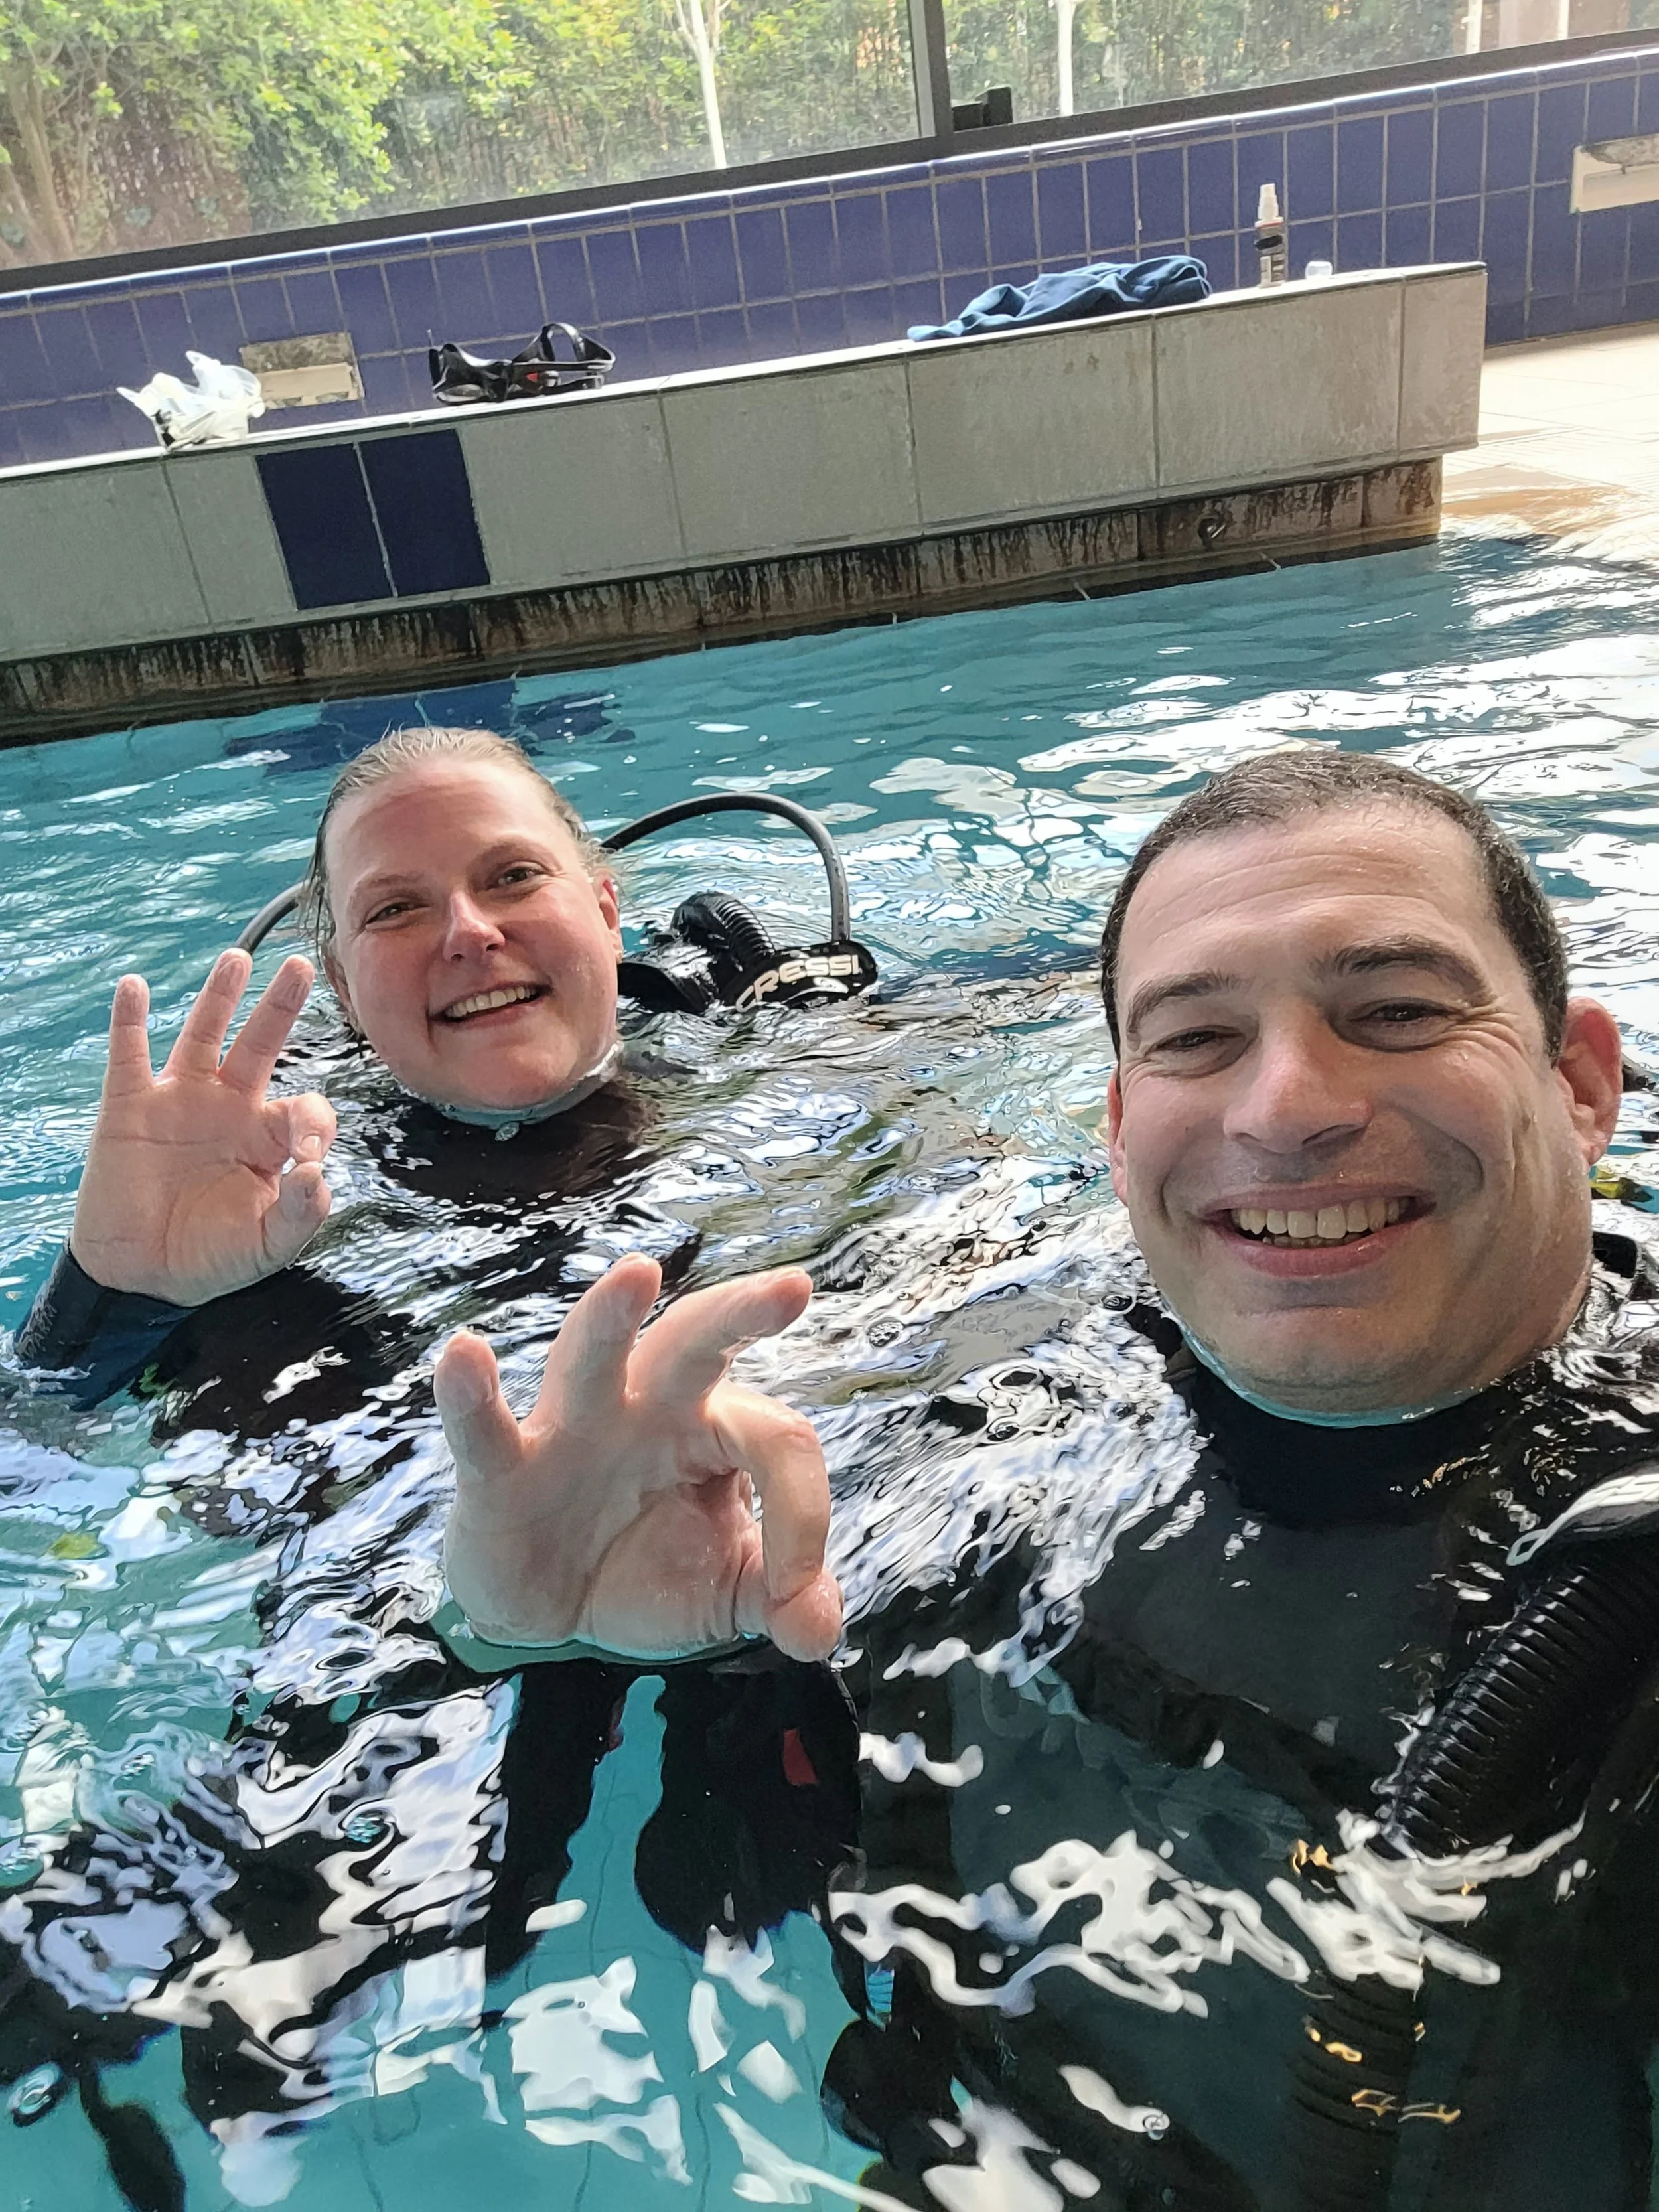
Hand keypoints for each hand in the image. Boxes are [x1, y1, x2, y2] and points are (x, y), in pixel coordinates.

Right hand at [70, 949, 337, 1306]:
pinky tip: (135, 987)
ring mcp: (180, 1101)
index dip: (314, 1124)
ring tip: (238, 957)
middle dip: (281, 1005)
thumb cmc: (210, 1259)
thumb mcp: (268, 1246)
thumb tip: (318, 1175)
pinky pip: (129, 1053)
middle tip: (301, 964)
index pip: (305, 1107)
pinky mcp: (130, 1106)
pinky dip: (130, 1019)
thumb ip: (300, 1215)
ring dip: (220, 996)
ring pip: (204, 1034)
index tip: (307, 1157)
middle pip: (262, 1044)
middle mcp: (230, 1108)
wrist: (140, 1276)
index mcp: (268, 1138)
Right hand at [437, 1256, 841, 1662]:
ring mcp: (572, 1429)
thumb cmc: (650, 1569)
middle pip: (696, 1342)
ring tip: (639, 1273)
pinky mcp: (503, 1470)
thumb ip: (782, 1599)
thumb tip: (818, 1631)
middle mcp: (648, 1407)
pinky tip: (463, 1354)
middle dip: (740, 1313)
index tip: (795, 1601)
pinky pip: (486, 1429)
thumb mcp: (728, 1590)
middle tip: (792, 1290)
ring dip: (610, 1318)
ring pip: (591, 1359)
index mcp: (714, 1425)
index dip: (802, 1520)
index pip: (776, 1442)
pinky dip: (470, 1396)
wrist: (552, 1618)